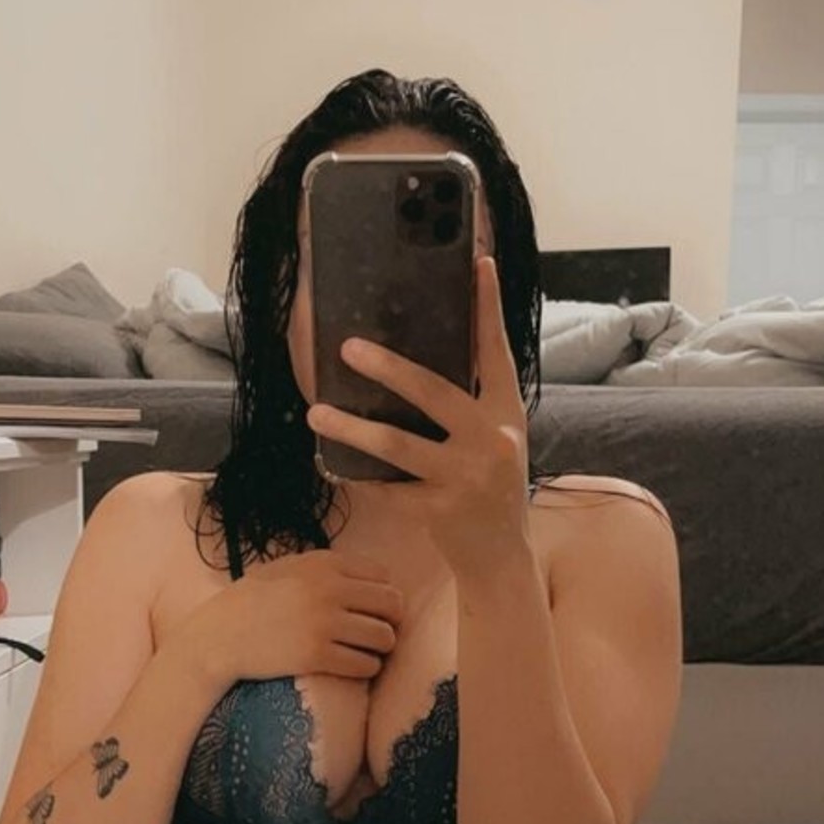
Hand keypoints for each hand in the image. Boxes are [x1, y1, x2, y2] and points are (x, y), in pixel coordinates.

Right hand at [169, 549, 404, 695]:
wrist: (217, 636)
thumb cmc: (250, 602)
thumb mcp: (286, 568)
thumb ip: (325, 568)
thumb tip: (370, 579)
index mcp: (323, 564)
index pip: (382, 576)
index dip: (384, 595)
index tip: (375, 610)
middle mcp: (329, 589)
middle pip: (391, 605)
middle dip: (391, 621)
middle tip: (379, 634)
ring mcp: (324, 623)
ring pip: (384, 638)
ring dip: (381, 648)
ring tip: (368, 652)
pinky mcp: (317, 655)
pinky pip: (365, 665)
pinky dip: (367, 669)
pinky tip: (355, 668)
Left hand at [305, 254, 530, 579]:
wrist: (501, 559)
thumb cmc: (489, 488)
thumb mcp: (494, 439)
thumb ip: (470, 404)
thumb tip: (412, 362)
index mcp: (507, 413)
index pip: (497, 352)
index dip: (488, 308)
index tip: (478, 264)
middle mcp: (492, 440)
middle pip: (433, 392)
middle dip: (387, 368)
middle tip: (347, 347)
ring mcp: (466, 478)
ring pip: (397, 444)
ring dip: (350, 427)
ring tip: (316, 413)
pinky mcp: (440, 512)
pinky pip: (387, 487)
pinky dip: (357, 474)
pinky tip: (330, 463)